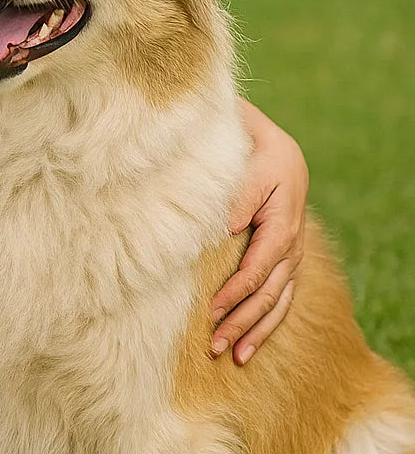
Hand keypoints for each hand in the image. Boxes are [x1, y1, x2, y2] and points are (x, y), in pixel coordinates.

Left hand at [210, 97, 308, 364]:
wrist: (276, 146)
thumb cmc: (254, 150)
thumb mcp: (248, 163)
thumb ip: (238, 195)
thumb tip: (228, 227)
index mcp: (282, 223)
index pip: (258, 269)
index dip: (236, 293)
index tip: (211, 310)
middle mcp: (291, 245)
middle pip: (268, 294)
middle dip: (242, 322)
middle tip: (215, 346)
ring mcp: (291, 256)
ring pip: (278, 303)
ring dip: (255, 331)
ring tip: (233, 356)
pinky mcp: (284, 261)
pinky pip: (280, 299)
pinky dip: (265, 323)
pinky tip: (248, 344)